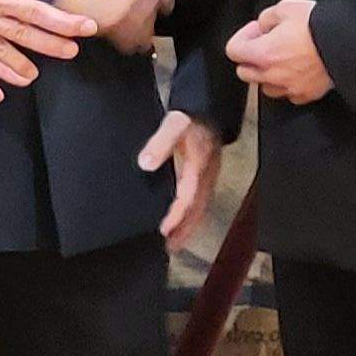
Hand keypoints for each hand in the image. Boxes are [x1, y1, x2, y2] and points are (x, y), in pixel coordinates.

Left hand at [139, 111, 223, 248]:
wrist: (210, 106)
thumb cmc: (191, 116)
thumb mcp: (174, 124)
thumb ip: (160, 143)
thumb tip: (145, 164)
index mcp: (199, 166)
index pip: (188, 197)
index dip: (177, 215)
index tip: (164, 230)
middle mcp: (206, 175)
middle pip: (198, 209)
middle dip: (185, 229)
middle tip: (170, 248)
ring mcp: (208, 176)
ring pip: (200, 207)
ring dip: (188, 225)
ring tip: (174, 243)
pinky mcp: (205, 175)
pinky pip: (199, 200)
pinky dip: (190, 214)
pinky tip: (180, 221)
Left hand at [227, 0, 334, 105]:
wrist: (350, 43)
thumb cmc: (319, 25)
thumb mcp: (286, 8)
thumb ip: (267, 18)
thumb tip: (264, 25)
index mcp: (263, 53)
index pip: (233, 51)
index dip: (242, 37)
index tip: (256, 30)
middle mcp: (273, 75)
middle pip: (245, 72)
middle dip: (251, 57)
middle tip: (266, 43)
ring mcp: (290, 88)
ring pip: (265, 87)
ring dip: (268, 74)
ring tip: (283, 59)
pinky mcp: (307, 94)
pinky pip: (289, 94)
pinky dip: (289, 84)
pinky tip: (299, 70)